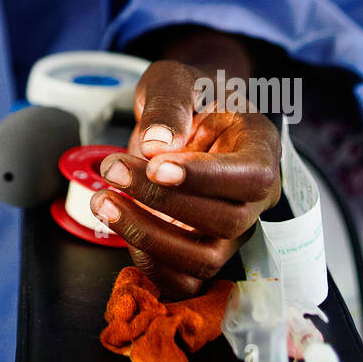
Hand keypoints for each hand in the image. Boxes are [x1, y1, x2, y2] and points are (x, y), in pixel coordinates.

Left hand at [90, 60, 281, 297]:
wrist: (185, 116)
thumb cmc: (187, 96)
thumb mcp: (174, 80)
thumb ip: (168, 104)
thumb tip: (156, 146)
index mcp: (260, 148)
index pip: (250, 176)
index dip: (204, 179)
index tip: (155, 166)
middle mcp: (255, 197)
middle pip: (225, 221)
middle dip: (161, 201)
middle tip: (112, 169)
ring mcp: (231, 231)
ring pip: (204, 259)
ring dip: (148, 236)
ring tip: (102, 200)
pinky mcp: (203, 251)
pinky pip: (184, 280)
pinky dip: (149, 263)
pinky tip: (117, 224)